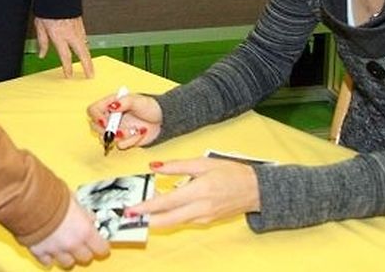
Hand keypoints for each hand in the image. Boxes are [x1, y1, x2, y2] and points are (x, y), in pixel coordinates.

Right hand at [26, 199, 108, 267]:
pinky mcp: (39, 252)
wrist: (29, 199)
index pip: (102, 248)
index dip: (100, 245)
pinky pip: (47, 262)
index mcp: (84, 231)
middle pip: (85, 258)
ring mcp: (56, 250)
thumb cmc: (51, 195)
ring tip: (63, 244)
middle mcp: (72, 244)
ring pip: (67, 263)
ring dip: (67, 255)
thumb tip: (89, 216)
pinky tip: (48, 247)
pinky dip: (48, 257)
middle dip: (84, 250)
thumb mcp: (74, 198)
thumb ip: (83, 211)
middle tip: (80, 241)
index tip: (98, 242)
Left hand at [34, 16, 93, 77]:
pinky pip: (84, 36)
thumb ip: (42, 41)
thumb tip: (41, 54)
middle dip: (87, 65)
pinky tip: (85, 47)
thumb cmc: (48, 8)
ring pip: (85, 45)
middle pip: (83, 53)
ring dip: (87, 55)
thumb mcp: (39, 25)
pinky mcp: (81, 22)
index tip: (68, 75)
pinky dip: (86, 44)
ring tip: (89, 65)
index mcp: (59, 35)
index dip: (67, 67)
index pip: (65, 56)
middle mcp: (71, 33)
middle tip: (90, 75)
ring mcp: (78, 28)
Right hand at [86, 91, 162, 150]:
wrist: (163, 120)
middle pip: (95, 126)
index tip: (105, 122)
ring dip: (120, 136)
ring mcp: (116, 129)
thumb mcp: (138, 100)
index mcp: (111, 104)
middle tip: (120, 130)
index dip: (96, 116)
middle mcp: (111, 117)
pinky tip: (139, 133)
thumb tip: (112, 106)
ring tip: (134, 130)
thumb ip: (124, 102)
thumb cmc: (151, 106)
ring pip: (106, 138)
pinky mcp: (123, 140)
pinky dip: (130, 141)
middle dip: (108, 130)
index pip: (93, 109)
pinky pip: (119, 145)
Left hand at [126, 157, 259, 226]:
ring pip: (175, 222)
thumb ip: (177, 166)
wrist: (255, 189)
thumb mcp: (203, 162)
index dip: (147, 207)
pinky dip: (171, 217)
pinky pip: (184, 220)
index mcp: (199, 190)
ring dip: (157, 219)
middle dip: (147, 220)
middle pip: (168, 220)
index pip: (167, 202)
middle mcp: (200, 208)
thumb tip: (155, 166)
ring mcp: (204, 217)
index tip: (132, 209)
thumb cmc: (231, 172)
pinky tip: (163, 210)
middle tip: (130, 217)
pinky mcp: (206, 221)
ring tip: (142, 212)